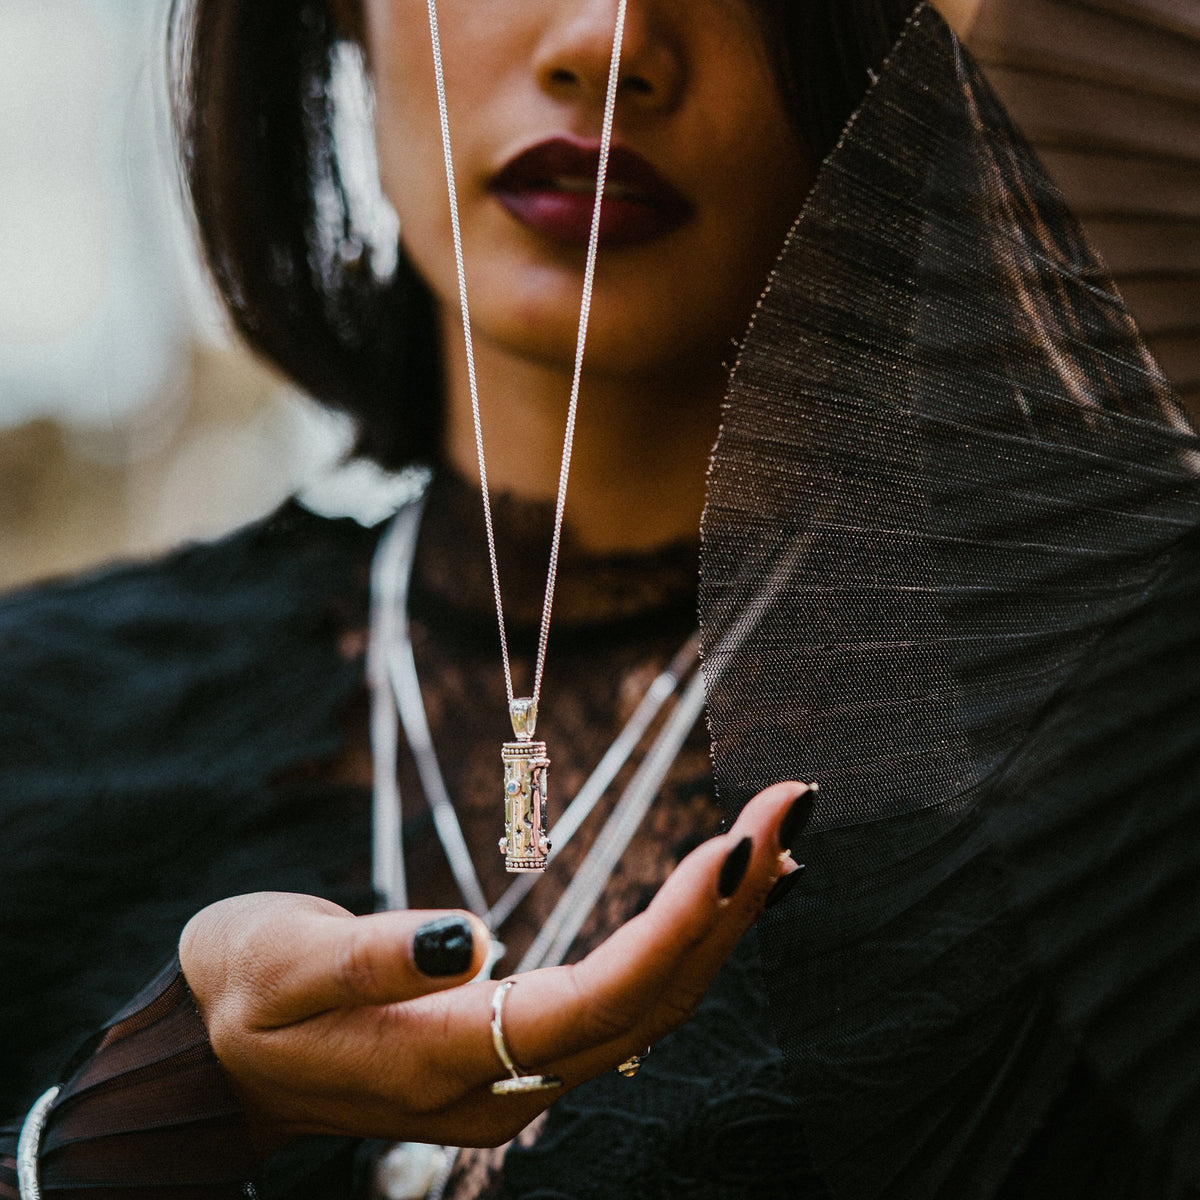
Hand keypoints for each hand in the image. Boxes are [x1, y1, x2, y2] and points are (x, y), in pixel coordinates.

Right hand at [179, 781, 812, 1151]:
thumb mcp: (278, 965)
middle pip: (649, 1003)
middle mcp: (501, 1084)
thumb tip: (468, 941)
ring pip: (650, 1009)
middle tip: (791, 806)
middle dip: (729, 906)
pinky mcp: (518, 1050)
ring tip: (781, 842)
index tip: (740, 844)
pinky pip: (626, 1002)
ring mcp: (516, 1077)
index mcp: (443, 1060)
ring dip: (721, 925)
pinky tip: (719, 898)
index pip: (593, 1002)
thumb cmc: (244, 994)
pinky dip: (683, 944)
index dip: (675, 930)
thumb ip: (372, 960)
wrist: (219, 1056)